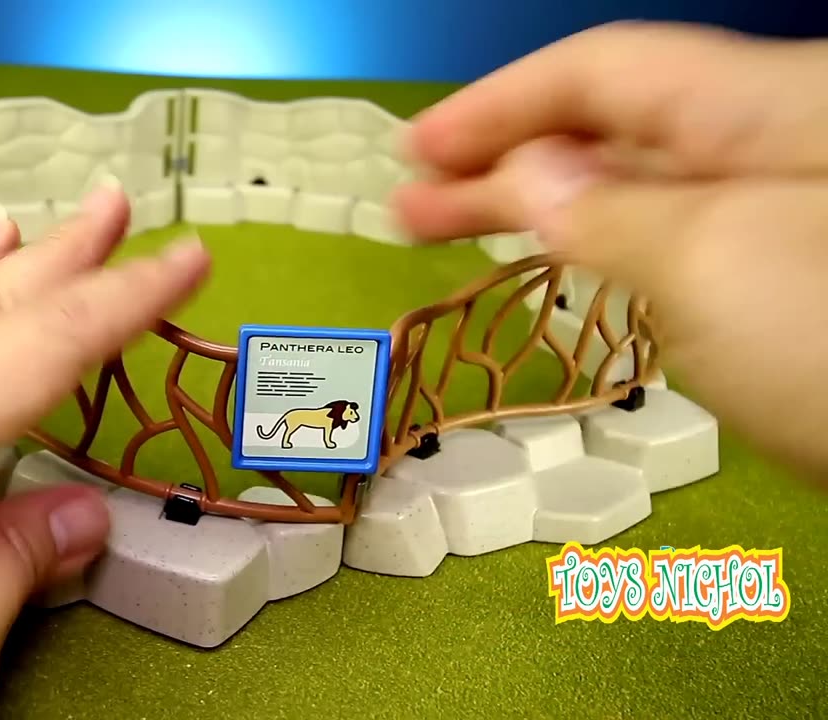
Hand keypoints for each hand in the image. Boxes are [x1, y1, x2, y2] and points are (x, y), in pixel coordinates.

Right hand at [392, 21, 827, 476]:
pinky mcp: (795, 282)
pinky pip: (679, 240)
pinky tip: (564, 267)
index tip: (416, 148)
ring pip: (643, 188)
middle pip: (618, 127)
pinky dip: (605, 250)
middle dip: (505, 159)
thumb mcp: (710, 264)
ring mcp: (789, 216)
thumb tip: (532, 176)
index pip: (606, 72)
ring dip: (543, 206)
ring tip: (454, 233)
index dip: (499, 103)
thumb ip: (606, 213)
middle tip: (408, 203)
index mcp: (765, 107)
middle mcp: (776, 145)